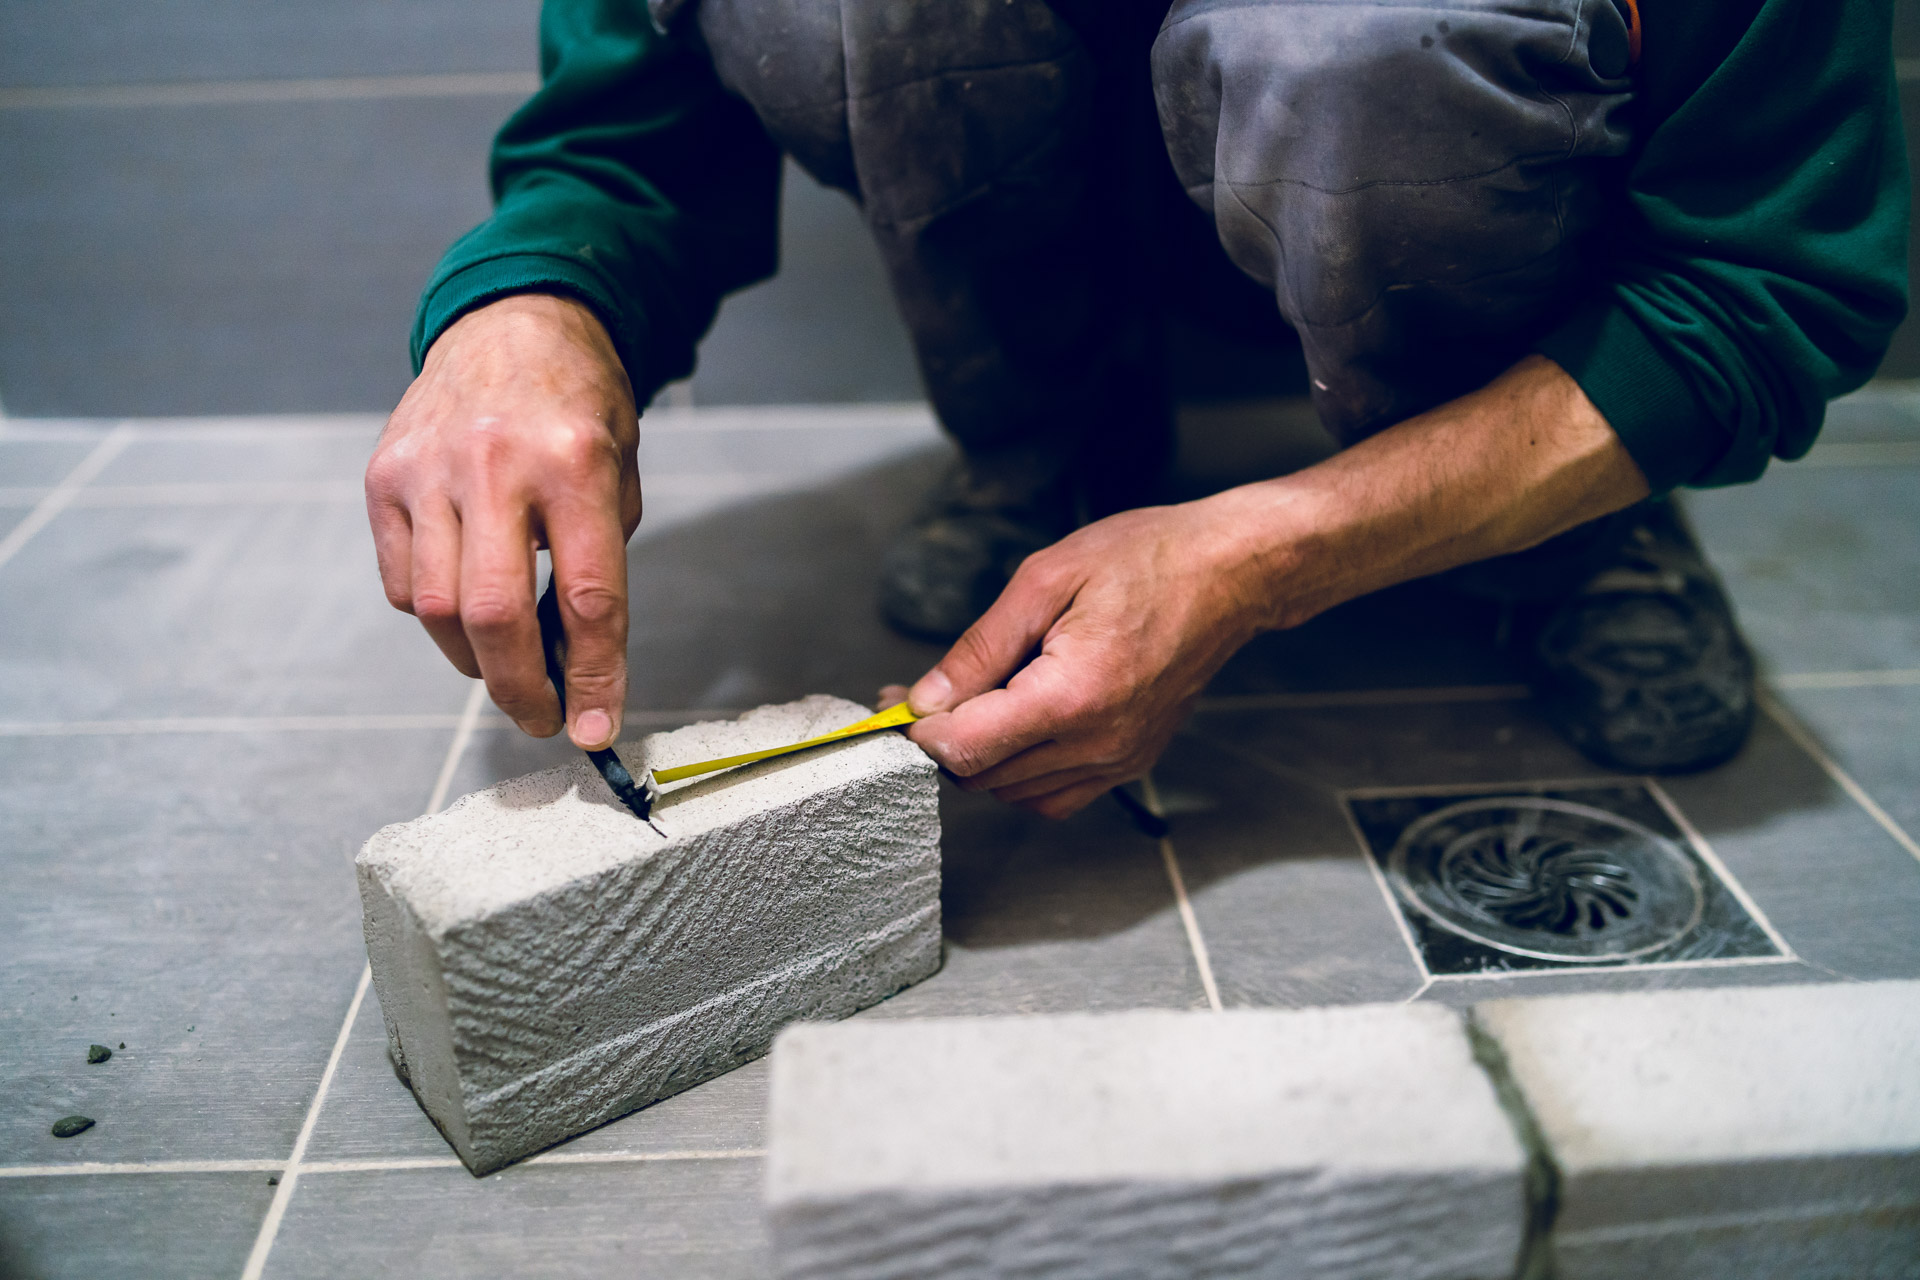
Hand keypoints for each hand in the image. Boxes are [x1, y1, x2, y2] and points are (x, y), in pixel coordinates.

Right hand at [365, 294, 640, 748]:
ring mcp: (429, 467)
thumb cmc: (578, 411)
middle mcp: (495, 462)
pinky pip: (405, 582)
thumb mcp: (618, 476)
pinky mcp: (383, 475)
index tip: (595, 728)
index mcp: (575, 462)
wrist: (514, 321)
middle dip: (520, 688)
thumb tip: (572, 669)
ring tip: (507, 666)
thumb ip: (596, 566)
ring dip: (475, 661)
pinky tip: (466, 604)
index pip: (587, 598)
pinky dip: (436, 616)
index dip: (594, 677)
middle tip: (543, 718)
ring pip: (438, 609)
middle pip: (494, 615)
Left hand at [890, 498, 1270, 817]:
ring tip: (978, 698)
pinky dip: (1022, 773)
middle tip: (924, 693)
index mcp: (1071, 697)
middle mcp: (1098, 743)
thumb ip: (979, 648)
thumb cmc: (1148, 560)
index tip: (898, 704)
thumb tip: (926, 699)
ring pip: (1014, 793)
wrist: (1230, 574)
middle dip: (942, 740)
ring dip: (982, 757)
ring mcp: (1118, 760)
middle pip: (982, 778)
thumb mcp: (1045, 579)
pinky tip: (1019, 724)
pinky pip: (1056, 795)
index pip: (964, 749)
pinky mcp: (1130, 762)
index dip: (919, 732)